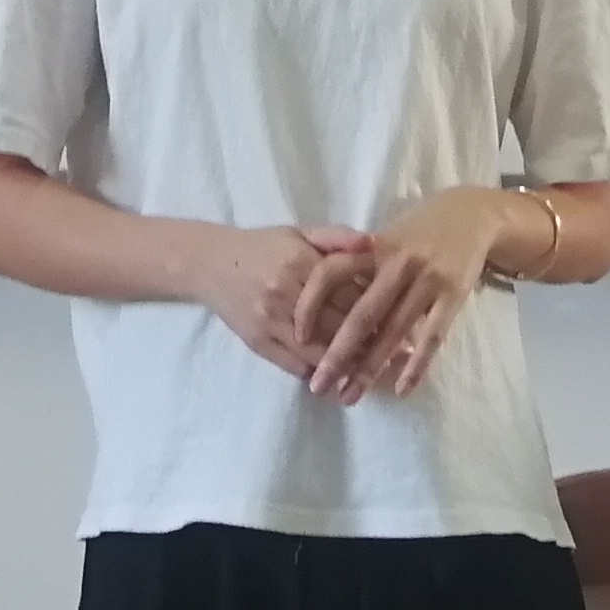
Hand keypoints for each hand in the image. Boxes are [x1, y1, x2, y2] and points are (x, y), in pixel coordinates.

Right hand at [199, 225, 380, 380]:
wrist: (211, 264)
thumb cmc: (263, 247)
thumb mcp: (300, 232)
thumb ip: (337, 237)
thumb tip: (373, 245)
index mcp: (301, 262)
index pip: (350, 292)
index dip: (378, 309)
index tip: (399, 320)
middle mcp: (286, 293)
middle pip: (338, 324)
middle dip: (369, 340)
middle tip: (397, 352)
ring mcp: (271, 321)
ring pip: (319, 350)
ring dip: (348, 363)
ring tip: (371, 369)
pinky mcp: (258, 342)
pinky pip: (295, 365)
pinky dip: (319, 372)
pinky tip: (337, 376)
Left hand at [307, 189, 521, 401]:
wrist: (469, 215)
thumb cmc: (414, 231)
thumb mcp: (380, 238)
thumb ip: (353, 267)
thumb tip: (319, 311)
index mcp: (371, 248)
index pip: (330, 274)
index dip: (310, 305)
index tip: (297, 338)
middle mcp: (396, 264)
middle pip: (360, 315)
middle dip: (336, 354)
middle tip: (318, 386)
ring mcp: (427, 280)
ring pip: (393, 332)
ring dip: (370, 369)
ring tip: (350, 396)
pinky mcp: (453, 295)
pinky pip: (432, 337)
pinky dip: (416, 365)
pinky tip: (401, 389)